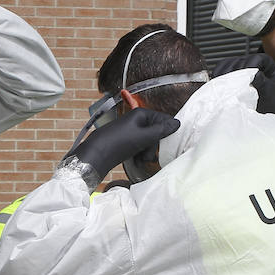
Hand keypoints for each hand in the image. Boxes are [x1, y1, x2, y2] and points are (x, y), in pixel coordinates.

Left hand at [64, 109, 179, 183]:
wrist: (96, 154)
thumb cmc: (119, 142)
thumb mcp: (144, 137)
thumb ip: (162, 130)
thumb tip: (178, 123)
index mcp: (141, 114)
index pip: (163, 119)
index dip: (167, 131)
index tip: (171, 142)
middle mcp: (137, 120)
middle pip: (156, 132)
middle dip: (154, 145)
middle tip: (148, 155)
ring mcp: (132, 131)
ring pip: (149, 141)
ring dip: (147, 152)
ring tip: (141, 159)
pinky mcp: (128, 141)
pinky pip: (141, 147)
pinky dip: (140, 154)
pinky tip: (136, 160)